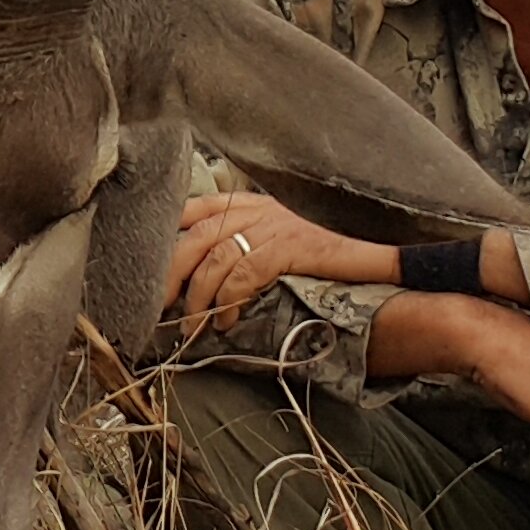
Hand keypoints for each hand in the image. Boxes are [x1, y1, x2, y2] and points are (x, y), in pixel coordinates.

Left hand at [161, 188, 402, 330]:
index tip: (148, 262)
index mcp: (254, 203)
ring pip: (214, 257)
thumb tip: (217, 271)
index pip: (197, 207)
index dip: (169, 232)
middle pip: (194, 234)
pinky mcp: (290, 247)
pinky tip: (227, 321)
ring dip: (197, 297)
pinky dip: (229, 300)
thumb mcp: (287, 234)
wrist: (381, 247)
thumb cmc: (335, 246)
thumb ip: (254, 240)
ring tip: (192, 326)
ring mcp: (274, 226)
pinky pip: (244, 274)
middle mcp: (258, 209)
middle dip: (169, 272)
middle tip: (156, 305)